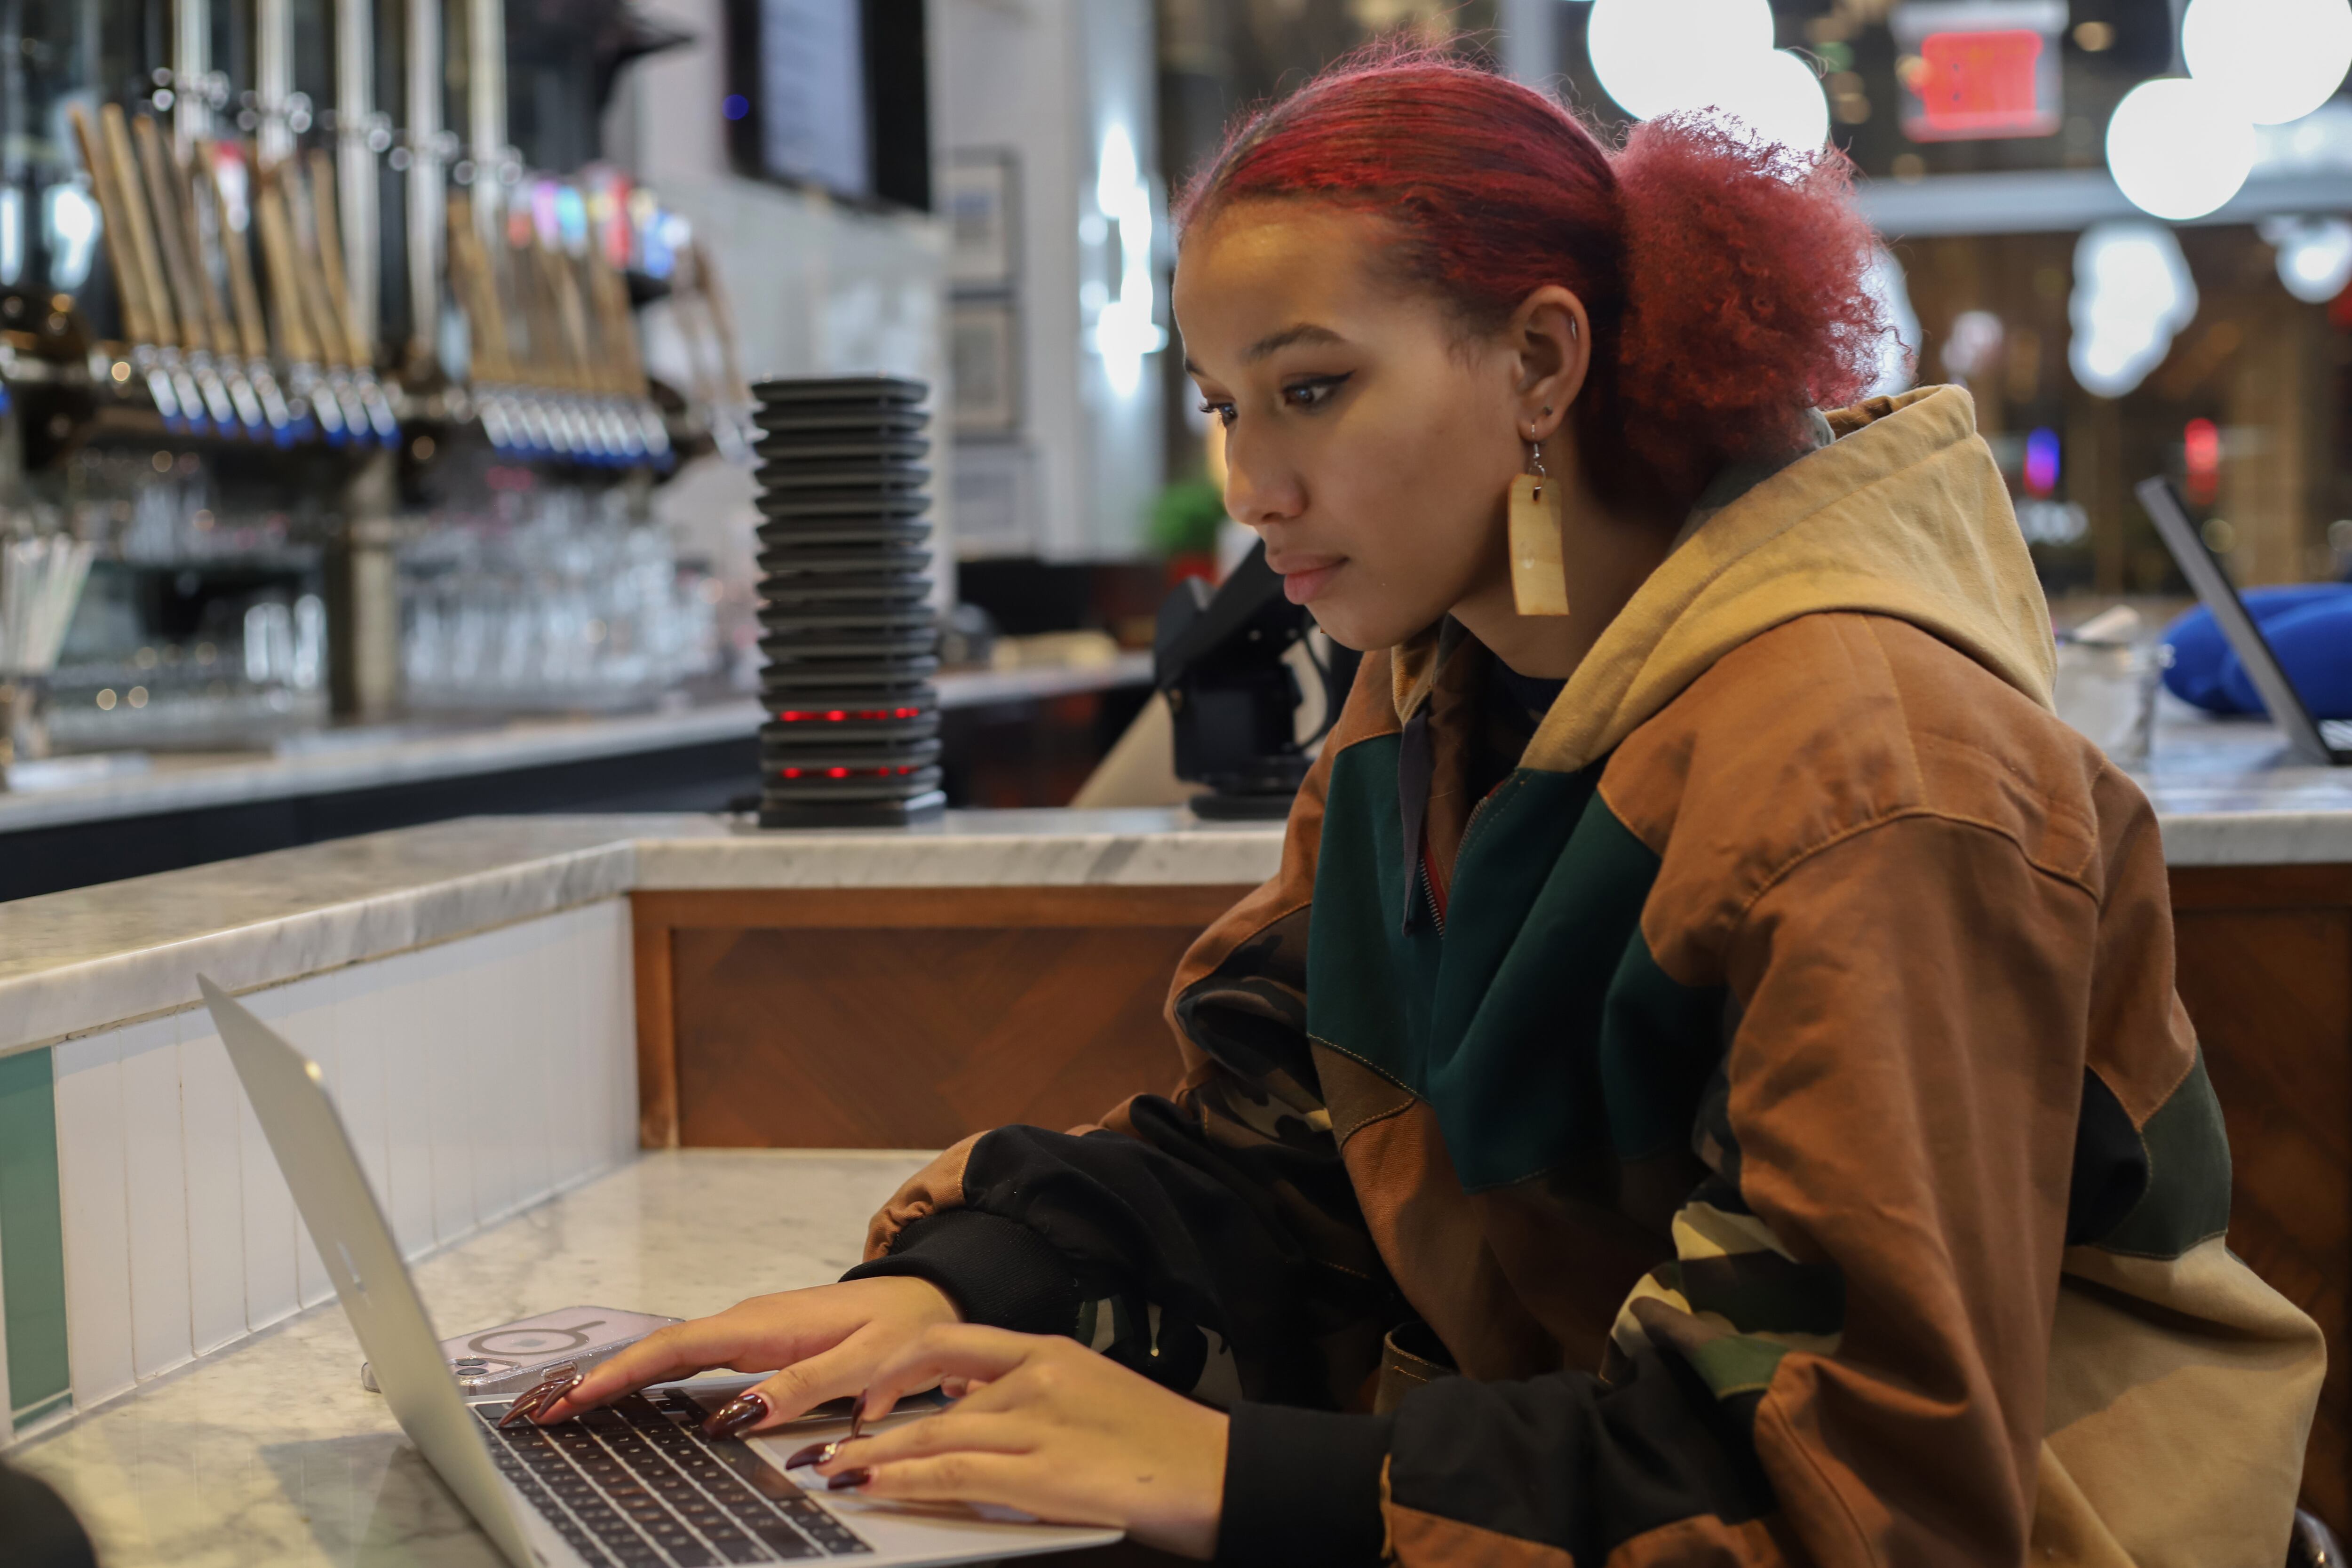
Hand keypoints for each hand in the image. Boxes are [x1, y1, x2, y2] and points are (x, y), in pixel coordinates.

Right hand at [534, 1276, 959, 1428]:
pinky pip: (689, 1360)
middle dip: (595, 1379)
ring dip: (614, 1379)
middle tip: (539, 1413)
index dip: (620, 1375)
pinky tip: (622, 1395)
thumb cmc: (901, 1329)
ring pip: (667, 1355)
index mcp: (764, 1324)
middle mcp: (745, 1322)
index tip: (573, 1400)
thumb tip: (734, 1418)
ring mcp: (746, 1330)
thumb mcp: (866, 1361)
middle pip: (654, 1351)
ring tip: (561, 1408)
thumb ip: (804, 1386)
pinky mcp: (754, 1341)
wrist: (929, 1297)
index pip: (675, 1350)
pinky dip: (647, 1375)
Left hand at [813, 1325, 1227, 1559]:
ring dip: (873, 1456)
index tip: (863, 1393)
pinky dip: (905, 1480)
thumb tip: (960, 1402)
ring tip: (831, 1472)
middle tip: (823, 1441)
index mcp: (1049, 1351)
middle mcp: (1038, 1376)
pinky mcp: (1046, 1473)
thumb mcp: (1087, 1393)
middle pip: (930, 1389)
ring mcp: (1041, 1423)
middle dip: (867, 1415)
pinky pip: (955, 1474)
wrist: (1218, 1472)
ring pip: (933, 1434)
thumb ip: (1024, 1391)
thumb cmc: (1157, 1442)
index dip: (896, 1364)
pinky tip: (873, 1488)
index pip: (953, 1341)